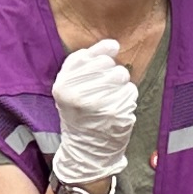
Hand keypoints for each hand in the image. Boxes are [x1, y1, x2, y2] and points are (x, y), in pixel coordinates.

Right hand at [48, 37, 139, 193]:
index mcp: (62, 85)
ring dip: (121, 85)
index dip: (99, 57)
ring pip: (121, 75)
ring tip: (111, 98)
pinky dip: (128, 97)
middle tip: (105, 89)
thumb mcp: (71, 87)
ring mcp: (96, 104)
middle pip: (107, 64)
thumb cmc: (80, 113)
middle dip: (111, 73)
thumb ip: (88, 62)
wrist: (86, 149)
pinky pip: (130, 91)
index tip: (102, 67)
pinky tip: (118, 108)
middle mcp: (76, 94)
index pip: (87, 56)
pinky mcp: (115, 114)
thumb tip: (114, 44)